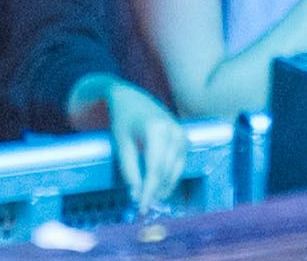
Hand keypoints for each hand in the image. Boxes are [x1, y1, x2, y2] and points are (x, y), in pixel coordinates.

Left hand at [102, 81, 188, 217]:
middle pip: (166, 172)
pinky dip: (169, 178)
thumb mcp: (121, 144)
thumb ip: (129, 170)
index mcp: (157, 130)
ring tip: (149, 198)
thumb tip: (136, 196)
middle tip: (143, 207)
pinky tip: (157, 185)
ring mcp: (182, 135)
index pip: (155, 169)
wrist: (131, 98)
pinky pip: (179, 165)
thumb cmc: (123, 120)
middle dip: (155, 191)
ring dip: (163, 187)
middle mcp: (174, 131)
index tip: (142, 208)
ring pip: (175, 171)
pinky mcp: (185, 139)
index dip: (149, 191)